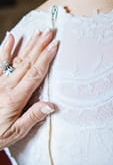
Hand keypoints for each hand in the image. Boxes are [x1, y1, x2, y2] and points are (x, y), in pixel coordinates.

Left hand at [0, 30, 58, 148]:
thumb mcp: (14, 133)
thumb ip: (32, 117)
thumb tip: (52, 105)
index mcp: (14, 99)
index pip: (34, 74)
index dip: (46, 58)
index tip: (55, 44)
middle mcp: (5, 87)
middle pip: (26, 62)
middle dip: (40, 46)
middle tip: (50, 31)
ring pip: (15, 60)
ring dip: (28, 45)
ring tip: (38, 32)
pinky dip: (5, 49)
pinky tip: (11, 37)